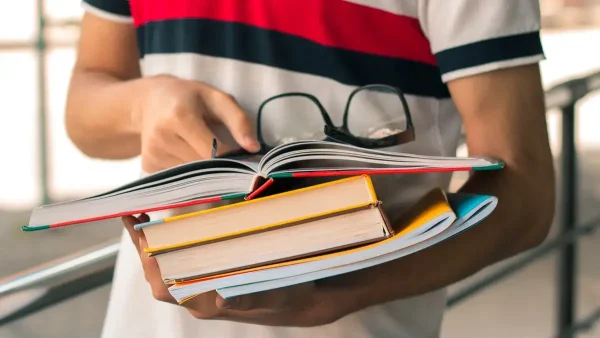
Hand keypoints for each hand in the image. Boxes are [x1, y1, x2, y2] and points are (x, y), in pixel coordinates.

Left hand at [123, 214, 354, 326]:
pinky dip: (172, 245)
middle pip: (158, 276)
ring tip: (146, 218)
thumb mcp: (274, 295)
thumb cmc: (285, 296)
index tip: (140, 232)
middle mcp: (199, 298)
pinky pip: (182, 263)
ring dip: (155, 245)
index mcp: (207, 303)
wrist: (300, 301)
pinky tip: (172, 226)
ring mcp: (203, 289)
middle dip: (144, 247)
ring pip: (167, 269)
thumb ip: (250, 297)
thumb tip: (222, 297)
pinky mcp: (211, 278)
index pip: (165, 284)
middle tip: (135, 216)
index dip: (149, 259)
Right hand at [131, 75, 260, 172]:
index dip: (232, 158)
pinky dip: (191, 172)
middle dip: (221, 165)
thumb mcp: (217, 98)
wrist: (150, 101)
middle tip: (230, 158)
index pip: (215, 151)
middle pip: (204, 166)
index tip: (245, 159)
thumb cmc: (190, 98)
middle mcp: (162, 137)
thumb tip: (254, 148)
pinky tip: (187, 154)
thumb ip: (239, 121)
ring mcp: (153, 153)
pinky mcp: (148, 165)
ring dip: (206, 169)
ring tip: (203, 149)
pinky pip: (181, 178)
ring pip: (193, 175)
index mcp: (180, 117)